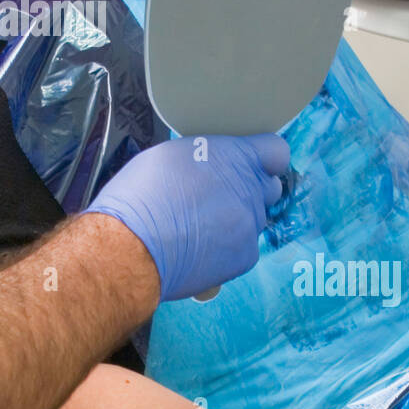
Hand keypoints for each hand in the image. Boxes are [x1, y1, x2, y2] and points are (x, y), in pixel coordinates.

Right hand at [83, 133, 289, 301]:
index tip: (252, 164)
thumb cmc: (141, 195)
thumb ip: (206, 158)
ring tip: (199, 228)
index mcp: (235, 157)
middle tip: (219, 198)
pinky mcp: (245, 257)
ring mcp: (251, 225)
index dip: (265, 158)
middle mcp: (250, 190)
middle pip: (268, 188)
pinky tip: (198, 250)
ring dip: (236, 221)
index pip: (277, 151)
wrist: (131, 246)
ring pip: (254, 220)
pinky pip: (244, 248)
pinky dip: (227, 249)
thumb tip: (211, 166)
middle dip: (250, 190)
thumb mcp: (171, 155)